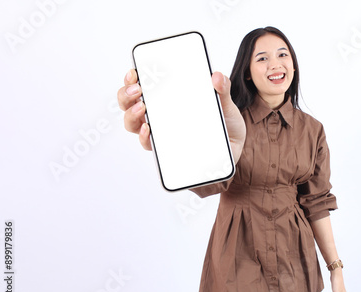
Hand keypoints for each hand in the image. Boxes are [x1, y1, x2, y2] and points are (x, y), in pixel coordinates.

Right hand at [117, 70, 245, 161]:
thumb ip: (222, 89)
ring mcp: (161, 132)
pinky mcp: (167, 150)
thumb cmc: (224, 123)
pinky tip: (149, 129)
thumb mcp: (225, 104)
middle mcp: (160, 114)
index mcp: (168, 97)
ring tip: (142, 108)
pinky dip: (144, 137)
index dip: (132, 78)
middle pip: (129, 104)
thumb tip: (217, 76)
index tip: (134, 73)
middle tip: (137, 90)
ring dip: (131, 115)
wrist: (234, 148)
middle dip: (126, 95)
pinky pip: (149, 145)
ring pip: (133, 124)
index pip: (142, 85)